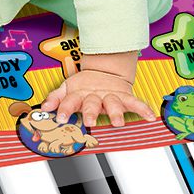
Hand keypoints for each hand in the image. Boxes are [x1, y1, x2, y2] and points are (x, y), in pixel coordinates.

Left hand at [40, 70, 155, 128]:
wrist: (105, 71)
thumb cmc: (84, 86)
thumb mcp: (67, 89)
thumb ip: (55, 98)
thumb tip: (43, 107)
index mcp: (79, 94)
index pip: (70, 101)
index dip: (64, 108)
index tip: (60, 117)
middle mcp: (95, 95)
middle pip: (92, 104)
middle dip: (91, 112)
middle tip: (90, 122)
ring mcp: (110, 96)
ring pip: (113, 103)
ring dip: (116, 112)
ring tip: (118, 122)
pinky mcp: (124, 96)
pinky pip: (134, 103)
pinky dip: (143, 108)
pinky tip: (149, 116)